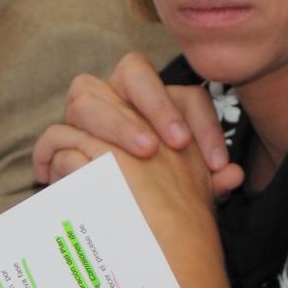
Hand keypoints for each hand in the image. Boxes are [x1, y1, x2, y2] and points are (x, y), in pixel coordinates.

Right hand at [33, 53, 237, 192]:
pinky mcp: (61, 140)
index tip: (216, 164)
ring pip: (88, 92)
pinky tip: (70, 179)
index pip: (186, 95)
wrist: (122, 216)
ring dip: (116, 122)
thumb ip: (210, 181)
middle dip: (156, 105)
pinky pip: (54, 136)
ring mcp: (88, 111)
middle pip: (133, 71)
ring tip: (141, 154)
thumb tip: (233, 176)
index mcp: (160, 102)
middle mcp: (121, 95)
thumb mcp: (189, 191)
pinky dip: (56, 154)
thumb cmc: (162, 194)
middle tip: (174, 145)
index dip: (205, 125)